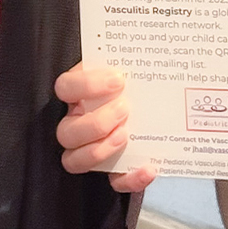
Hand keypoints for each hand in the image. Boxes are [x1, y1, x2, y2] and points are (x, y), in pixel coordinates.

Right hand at [54, 63, 155, 193]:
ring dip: (100, 150)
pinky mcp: (111, 171)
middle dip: (95, 122)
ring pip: (73, 160)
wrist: (162, 110)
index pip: (65, 87)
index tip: (119, 79)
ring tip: (127, 134)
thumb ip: (131, 63)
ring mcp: (89, 150)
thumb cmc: (138, 86)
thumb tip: (151, 46)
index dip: (86, 85)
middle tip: (125, 109)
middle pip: (65, 132)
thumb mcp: (131, 70)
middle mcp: (76, 123)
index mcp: (78, 95)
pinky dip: (130, 179)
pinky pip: (113, 182)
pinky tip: (149, 168)